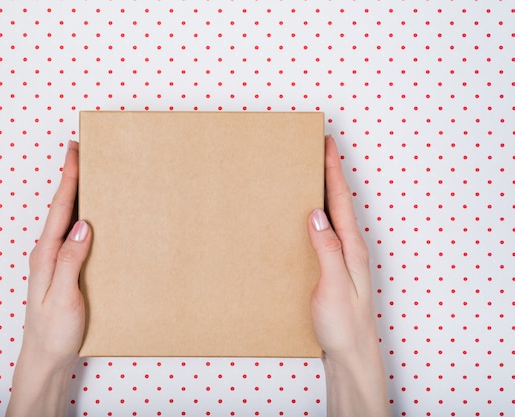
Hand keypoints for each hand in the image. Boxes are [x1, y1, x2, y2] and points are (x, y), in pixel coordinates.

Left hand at [7, 140, 91, 416]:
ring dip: (76, 194)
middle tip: (81, 152)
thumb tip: (83, 225)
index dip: (69, 178)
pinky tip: (91, 216)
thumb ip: (70, 260)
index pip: (60, 208)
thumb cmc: (54, 331)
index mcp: (47, 255)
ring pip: (67, 219)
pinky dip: (81, 217)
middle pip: (62, 207)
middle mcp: (48, 253)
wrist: (46, 359)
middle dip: (71, 177)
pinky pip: (73, 235)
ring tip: (87, 174)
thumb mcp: (62, 297)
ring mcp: (55, 261)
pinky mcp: (65, 270)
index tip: (75, 151)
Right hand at [307, 135, 389, 416]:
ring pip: (332, 216)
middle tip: (318, 151)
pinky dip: (318, 215)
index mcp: (351, 247)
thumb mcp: (334, 286)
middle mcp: (349, 248)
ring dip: (324, 193)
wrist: (351, 353)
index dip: (334, 171)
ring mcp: (342, 258)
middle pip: (339, 202)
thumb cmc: (344, 323)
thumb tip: (316, 214)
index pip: (340, 201)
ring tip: (311, 175)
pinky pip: (326, 232)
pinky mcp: (333, 268)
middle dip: (330, 173)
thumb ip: (327, 249)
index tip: (327, 144)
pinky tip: (307, 217)